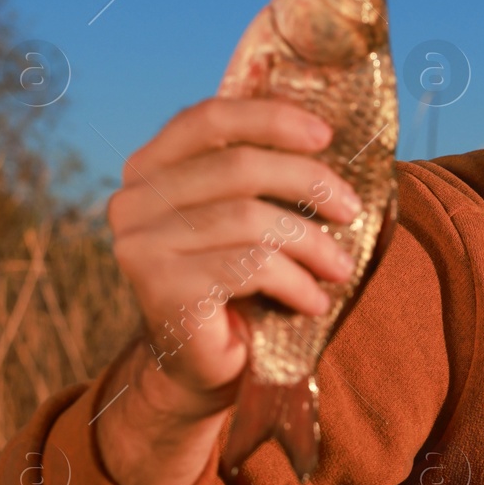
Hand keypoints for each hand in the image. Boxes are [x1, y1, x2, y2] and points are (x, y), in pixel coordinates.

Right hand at [107, 97, 364, 411]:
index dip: (270, 117)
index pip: (209, 119)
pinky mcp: (162, 287)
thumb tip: (321, 129)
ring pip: (249, 218)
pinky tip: (314, 302)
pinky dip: (296, 282)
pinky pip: (250, 267)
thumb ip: (258, 171)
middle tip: (350, 209)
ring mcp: (141, 244)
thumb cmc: (235, 285)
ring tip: (340, 268)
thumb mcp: (245, 218)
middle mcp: (133, 200)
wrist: (202, 367)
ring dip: (311, 243)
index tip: (326, 135)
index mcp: (150, 169)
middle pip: (238, 166)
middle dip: (308, 182)